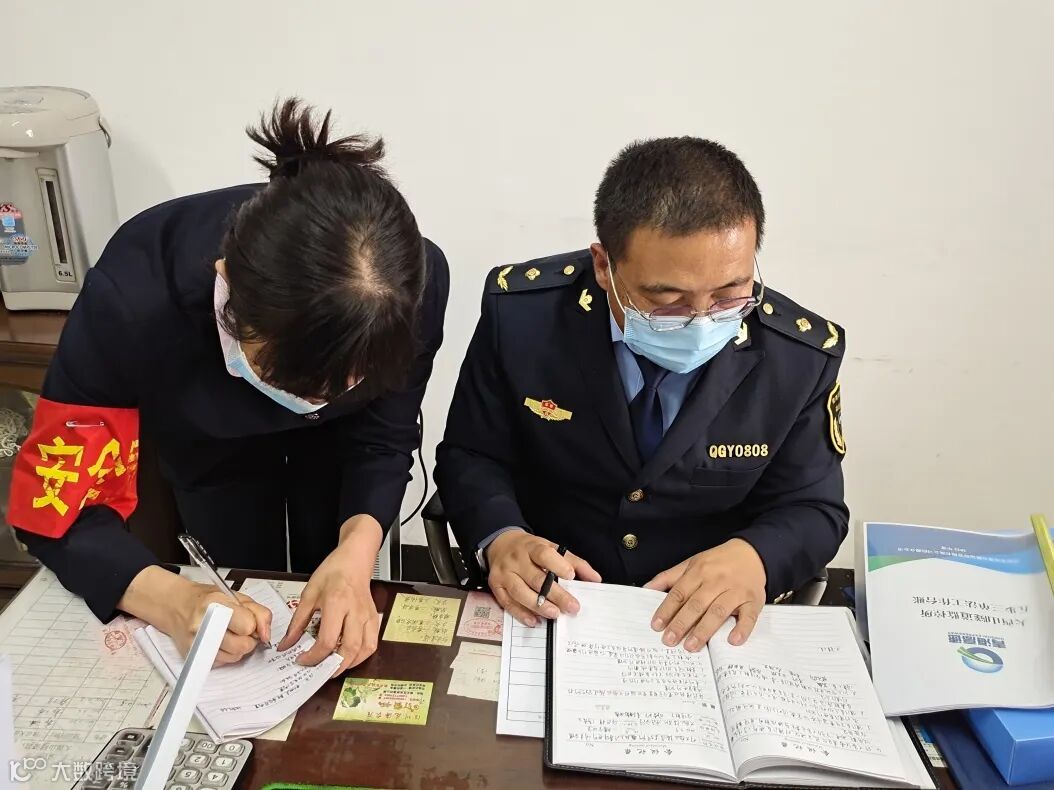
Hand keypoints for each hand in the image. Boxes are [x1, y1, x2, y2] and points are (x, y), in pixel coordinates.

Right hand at [118, 566, 271, 666]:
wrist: (177, 606)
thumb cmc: (208, 600)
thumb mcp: (238, 597)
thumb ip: (259, 613)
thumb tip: (266, 634)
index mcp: (217, 604)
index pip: (248, 626)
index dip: (253, 624)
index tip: (247, 619)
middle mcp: (204, 625)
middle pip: (243, 646)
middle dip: (248, 639)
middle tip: (240, 628)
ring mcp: (197, 642)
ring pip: (235, 657)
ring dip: (238, 647)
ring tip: (229, 633)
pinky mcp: (195, 656)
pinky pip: (223, 663)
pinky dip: (226, 654)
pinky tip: (219, 641)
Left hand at [279, 514, 381, 675]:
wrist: (354, 560)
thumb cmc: (332, 573)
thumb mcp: (309, 594)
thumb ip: (298, 622)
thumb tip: (286, 645)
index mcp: (336, 603)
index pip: (327, 640)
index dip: (313, 656)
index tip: (302, 660)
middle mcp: (355, 611)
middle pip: (349, 649)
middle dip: (333, 666)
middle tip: (319, 671)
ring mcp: (367, 615)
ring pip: (364, 649)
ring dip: (350, 664)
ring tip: (334, 666)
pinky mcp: (373, 617)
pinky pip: (372, 643)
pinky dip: (362, 655)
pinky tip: (350, 656)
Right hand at [485, 530, 600, 625]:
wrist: (501, 544)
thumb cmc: (531, 550)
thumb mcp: (551, 548)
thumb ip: (574, 562)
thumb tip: (595, 579)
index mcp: (532, 546)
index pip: (544, 554)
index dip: (557, 565)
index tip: (571, 576)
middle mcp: (516, 559)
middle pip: (535, 578)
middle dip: (555, 594)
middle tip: (572, 607)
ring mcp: (504, 573)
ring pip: (520, 592)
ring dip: (538, 605)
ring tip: (555, 614)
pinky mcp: (495, 586)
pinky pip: (507, 602)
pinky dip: (521, 613)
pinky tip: (534, 620)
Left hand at [644, 538, 765, 650]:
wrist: (752, 553)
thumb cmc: (718, 562)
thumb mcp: (692, 563)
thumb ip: (669, 577)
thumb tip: (647, 588)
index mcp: (699, 571)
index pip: (679, 593)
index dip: (667, 609)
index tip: (656, 625)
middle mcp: (717, 581)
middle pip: (696, 604)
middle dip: (681, 623)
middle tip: (670, 640)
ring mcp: (736, 590)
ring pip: (718, 611)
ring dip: (704, 630)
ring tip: (691, 646)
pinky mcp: (754, 600)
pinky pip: (749, 616)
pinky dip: (742, 629)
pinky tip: (733, 640)